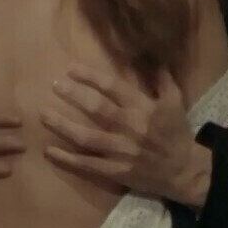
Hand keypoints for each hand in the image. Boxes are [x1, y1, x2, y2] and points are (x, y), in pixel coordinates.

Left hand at [41, 65, 210, 206]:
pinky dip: (67, 158)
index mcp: (143, 108)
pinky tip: (49, 150)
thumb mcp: (175, 103)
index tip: (71, 69)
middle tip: (54, 85)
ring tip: (44, 114)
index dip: (90, 77)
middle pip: (96, 109)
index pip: (113, 88)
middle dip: (73, 95)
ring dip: (62, 125)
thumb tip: (151, 55)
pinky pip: (87, 164)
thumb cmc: (177, 134)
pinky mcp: (115, 171)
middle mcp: (130, 128)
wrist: (184, 171)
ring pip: (86, 137)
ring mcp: (121, 151)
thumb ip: (162, 79)